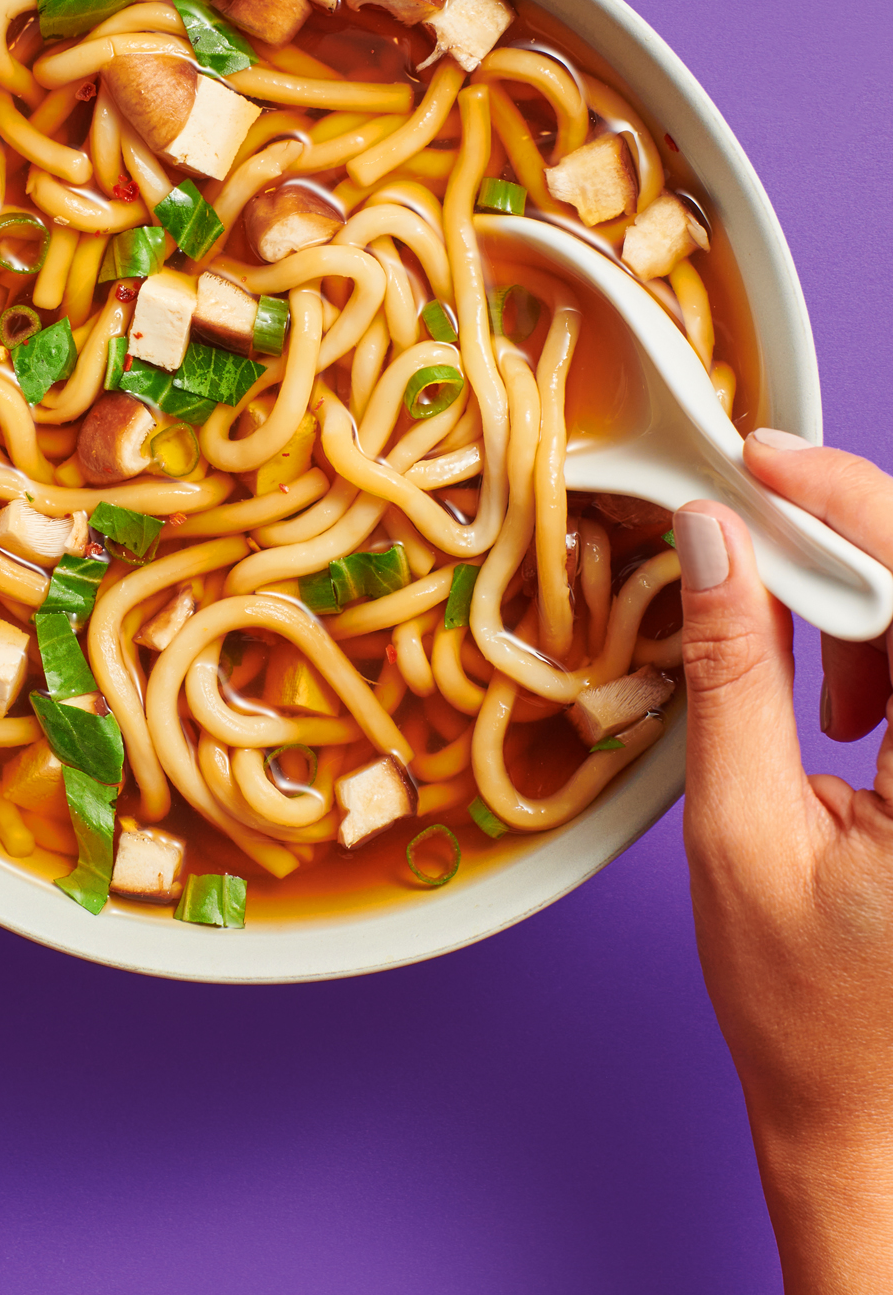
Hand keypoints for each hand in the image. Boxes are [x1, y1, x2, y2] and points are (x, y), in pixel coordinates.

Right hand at [678, 430, 892, 1294]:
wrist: (873, 1122)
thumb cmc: (806, 1011)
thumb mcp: (740, 831)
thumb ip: (731, 675)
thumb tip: (711, 545)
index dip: (850, 501)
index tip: (763, 463)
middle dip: (852, 555)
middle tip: (755, 557)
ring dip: (873, 612)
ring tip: (814, 693)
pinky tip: (851, 712)